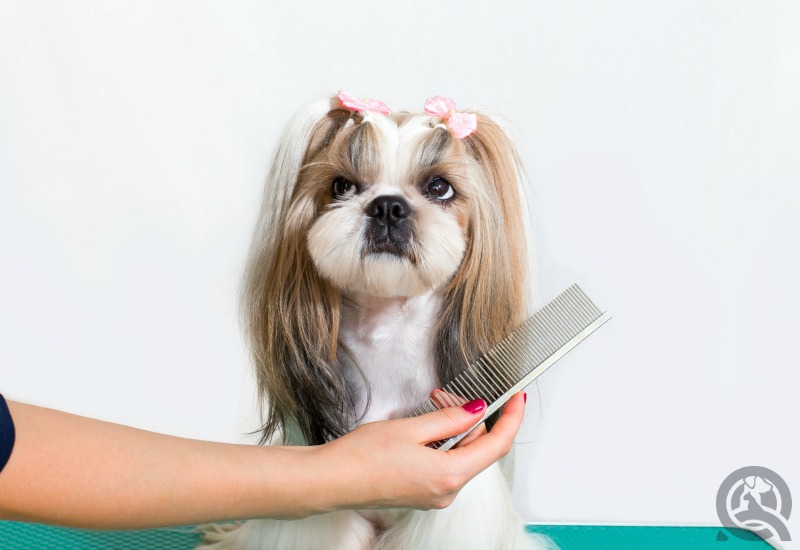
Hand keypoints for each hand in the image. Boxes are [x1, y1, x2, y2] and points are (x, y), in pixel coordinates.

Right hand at [316, 392, 525, 511]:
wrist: (331, 481)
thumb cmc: (363, 457)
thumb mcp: (412, 428)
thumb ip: (451, 418)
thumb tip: (477, 409)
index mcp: (449, 475)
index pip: (497, 444)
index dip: (512, 418)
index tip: (518, 398)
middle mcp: (447, 491)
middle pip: (477, 448)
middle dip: (468, 417)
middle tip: (444, 396)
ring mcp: (435, 495)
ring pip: (460, 455)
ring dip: (451, 429)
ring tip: (427, 409)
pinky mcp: (422, 493)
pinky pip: (444, 464)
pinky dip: (440, 443)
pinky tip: (420, 431)